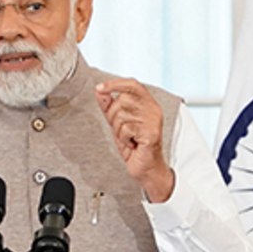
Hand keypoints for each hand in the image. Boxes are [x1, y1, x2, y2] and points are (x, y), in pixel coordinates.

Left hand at [96, 78, 174, 201]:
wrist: (146, 167)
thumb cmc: (135, 146)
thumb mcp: (118, 123)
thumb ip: (109, 106)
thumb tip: (100, 91)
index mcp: (147, 103)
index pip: (132, 84)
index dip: (115, 84)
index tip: (99, 88)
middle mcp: (153, 109)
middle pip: (122, 100)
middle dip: (114, 116)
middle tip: (122, 129)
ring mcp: (153, 120)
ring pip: (122, 115)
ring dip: (119, 130)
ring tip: (128, 138)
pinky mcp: (152, 132)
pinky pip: (127, 128)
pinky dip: (124, 139)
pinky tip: (132, 144)